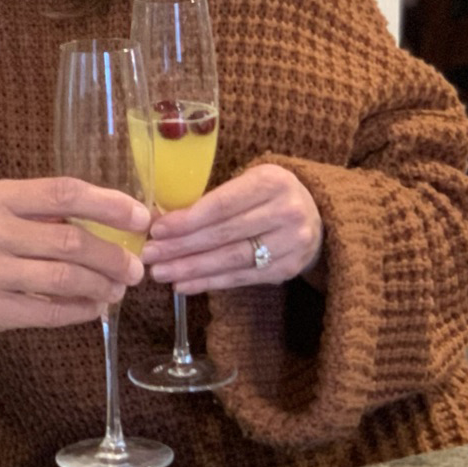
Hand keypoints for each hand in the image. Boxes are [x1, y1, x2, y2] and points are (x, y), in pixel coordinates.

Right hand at [0, 178, 149, 389]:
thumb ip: (32, 214)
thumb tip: (101, 219)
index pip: (64, 191)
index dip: (110, 204)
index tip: (141, 217)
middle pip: (73, 239)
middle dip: (114, 256)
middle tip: (135, 268)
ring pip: (67, 277)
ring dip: (102, 286)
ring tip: (117, 290)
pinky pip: (51, 311)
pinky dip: (80, 311)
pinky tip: (93, 309)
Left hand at [144, 163, 322, 291]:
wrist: (316, 216)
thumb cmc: (267, 196)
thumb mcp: (248, 182)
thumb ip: (212, 199)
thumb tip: (159, 218)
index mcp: (272, 182)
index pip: (222, 205)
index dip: (186, 220)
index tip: (156, 230)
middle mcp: (286, 212)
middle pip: (224, 234)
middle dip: (182, 247)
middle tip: (150, 255)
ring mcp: (291, 244)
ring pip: (232, 259)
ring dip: (192, 269)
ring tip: (162, 273)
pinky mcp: (288, 269)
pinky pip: (241, 278)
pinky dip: (209, 283)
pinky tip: (184, 285)